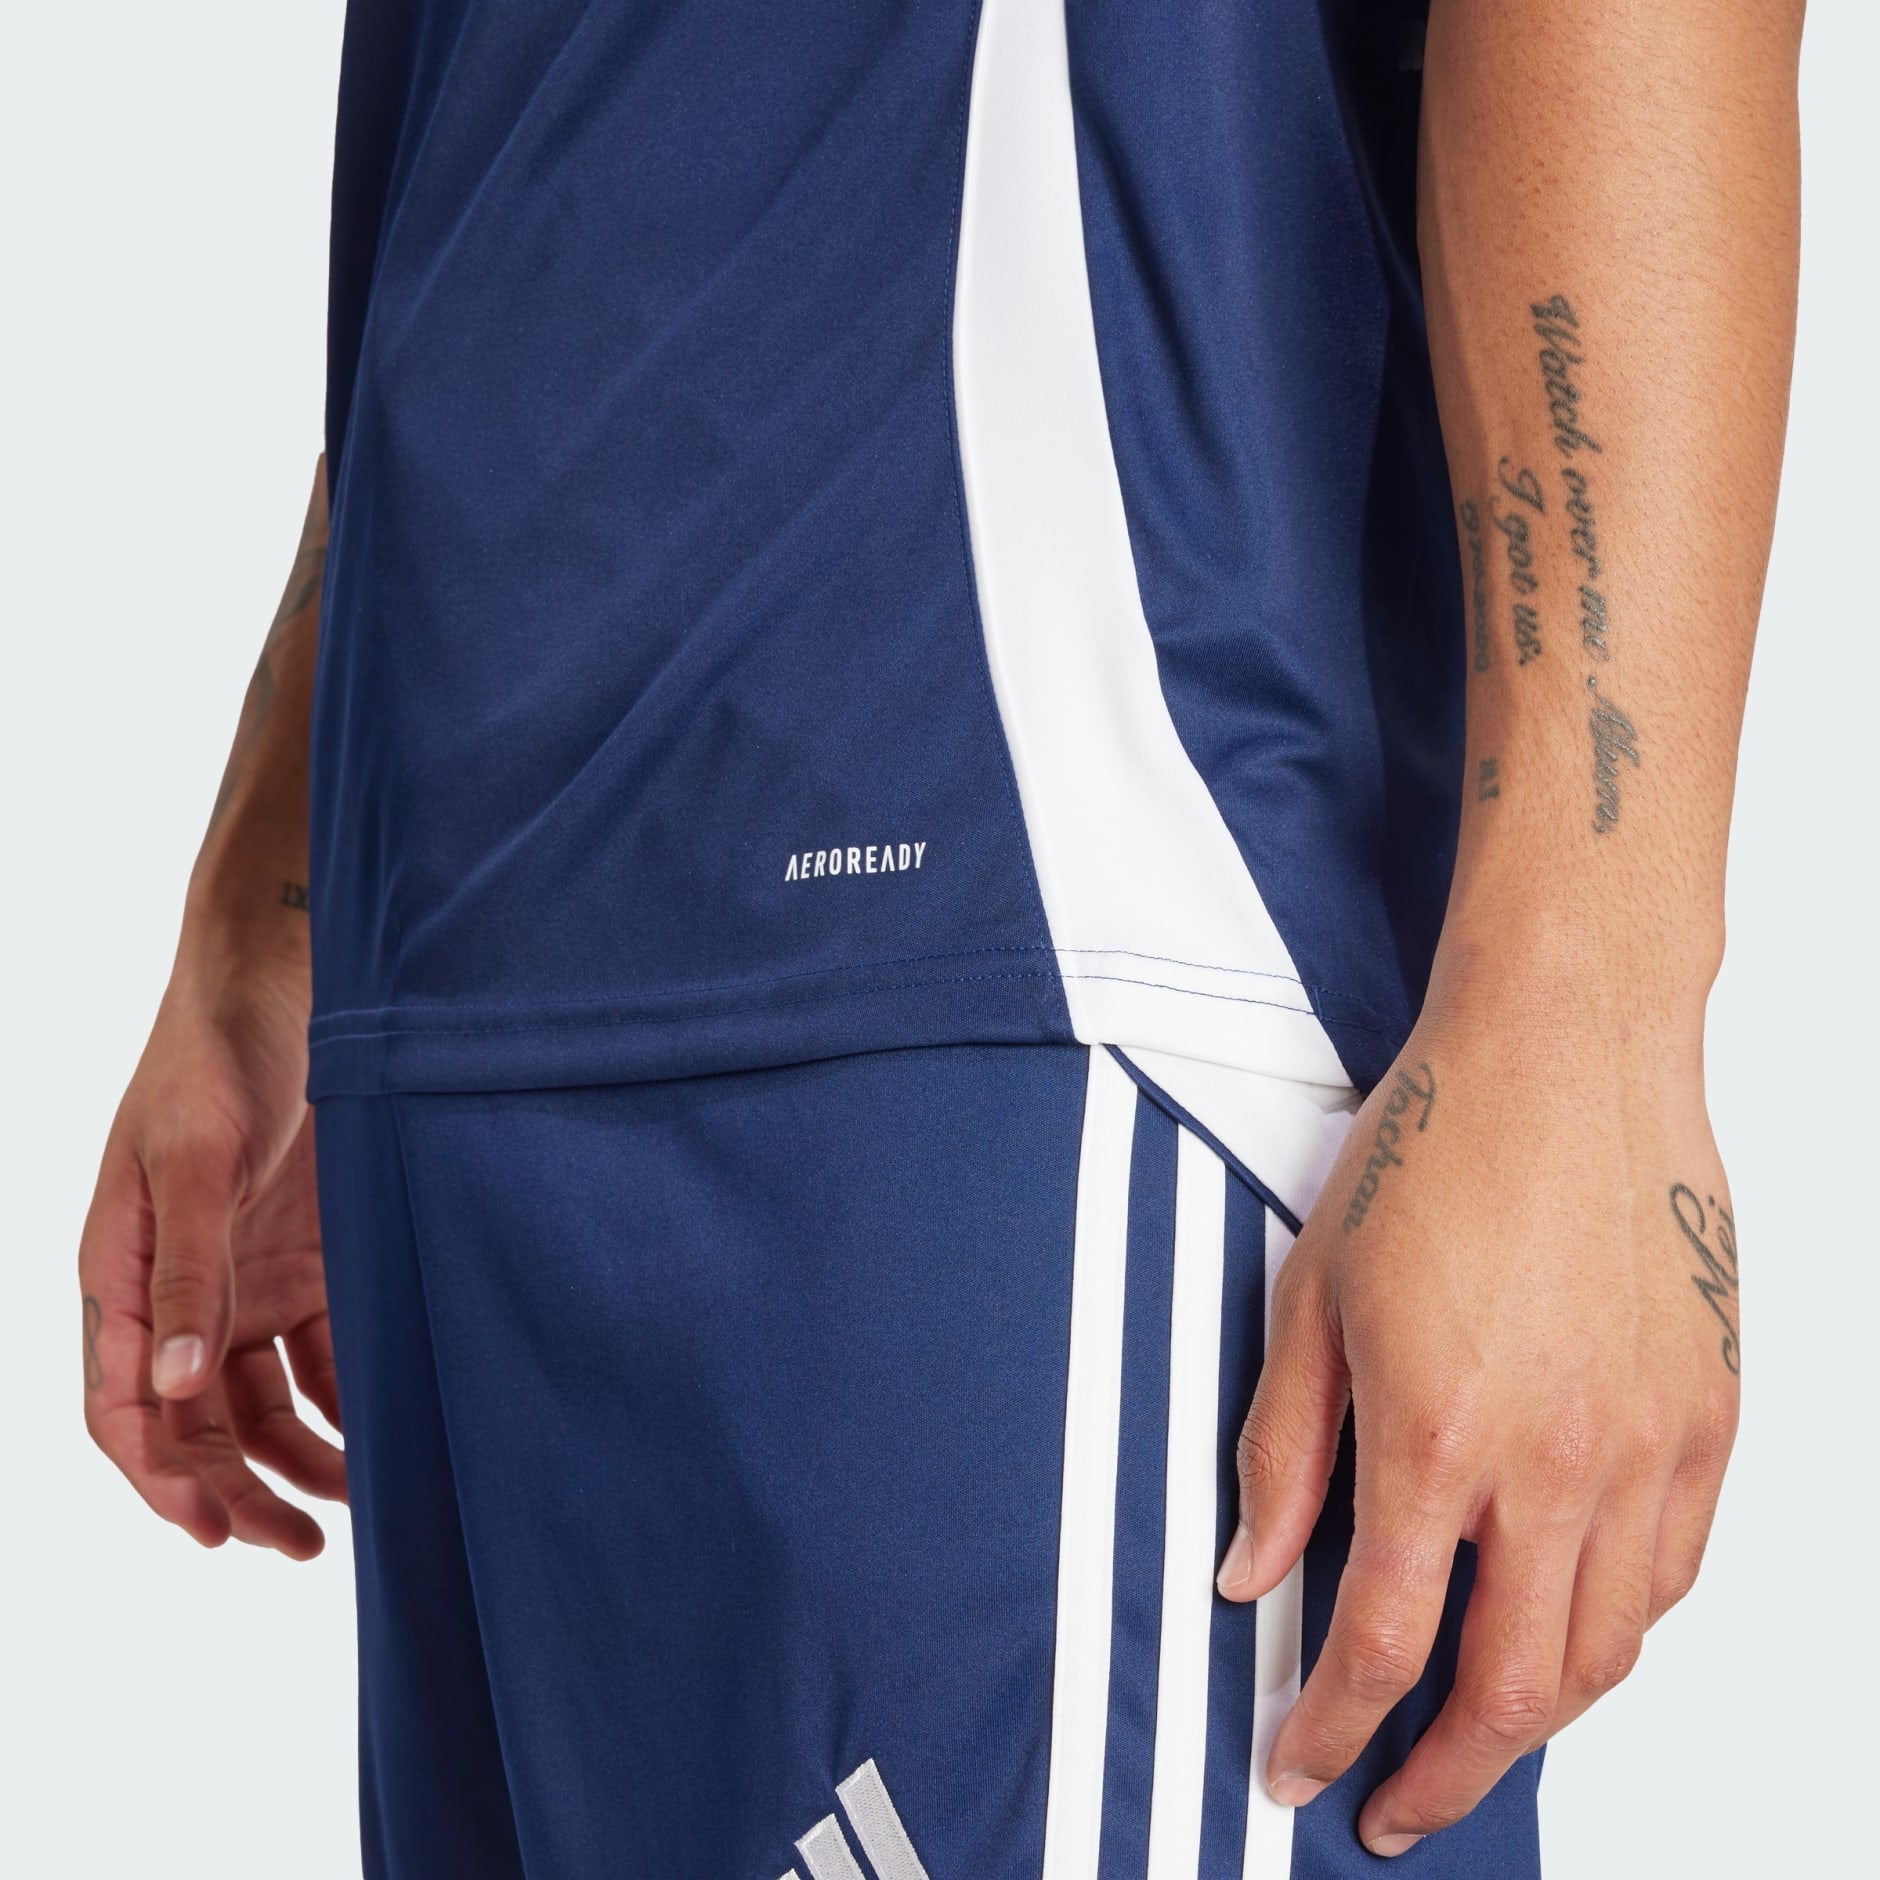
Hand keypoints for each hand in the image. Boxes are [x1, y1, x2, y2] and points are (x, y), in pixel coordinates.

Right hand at [79, 947, 343, 1557]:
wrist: (289, 982)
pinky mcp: (309, 1260)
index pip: (122, 1409)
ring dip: (300, 1456)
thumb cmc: (217, 1056)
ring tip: (360, 1497)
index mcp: (123, 1273)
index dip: (164, 1479)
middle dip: (241, 1489)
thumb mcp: (197, 1159)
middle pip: (196, 1424)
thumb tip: (164, 1387)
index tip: (219, 1533)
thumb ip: (187, 1271)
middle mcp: (180, 1292)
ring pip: (262, 1402)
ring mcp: (244, 1280)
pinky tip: (385, 1429)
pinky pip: (322, 1351)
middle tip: (303, 1547)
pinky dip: (347, 1397)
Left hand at [1217, 962, 1739, 1856]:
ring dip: (1536, 1720)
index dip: (1329, 1730)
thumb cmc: (1433, 1149)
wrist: (1566, 1051)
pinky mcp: (1712, 1417)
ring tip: (1474, 1734)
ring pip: (1606, 1653)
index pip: (1376, 1644)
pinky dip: (1616, 1633)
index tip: (1299, 1771)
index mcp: (1435, 1436)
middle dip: (1442, 1776)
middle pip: (1511, 1692)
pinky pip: (1674, 1575)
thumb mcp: (1312, 1296)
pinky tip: (1568, 1629)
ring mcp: (1652, 1448)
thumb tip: (1247, 1573)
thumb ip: (1282, 1451)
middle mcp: (1557, 1465)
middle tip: (1393, 1809)